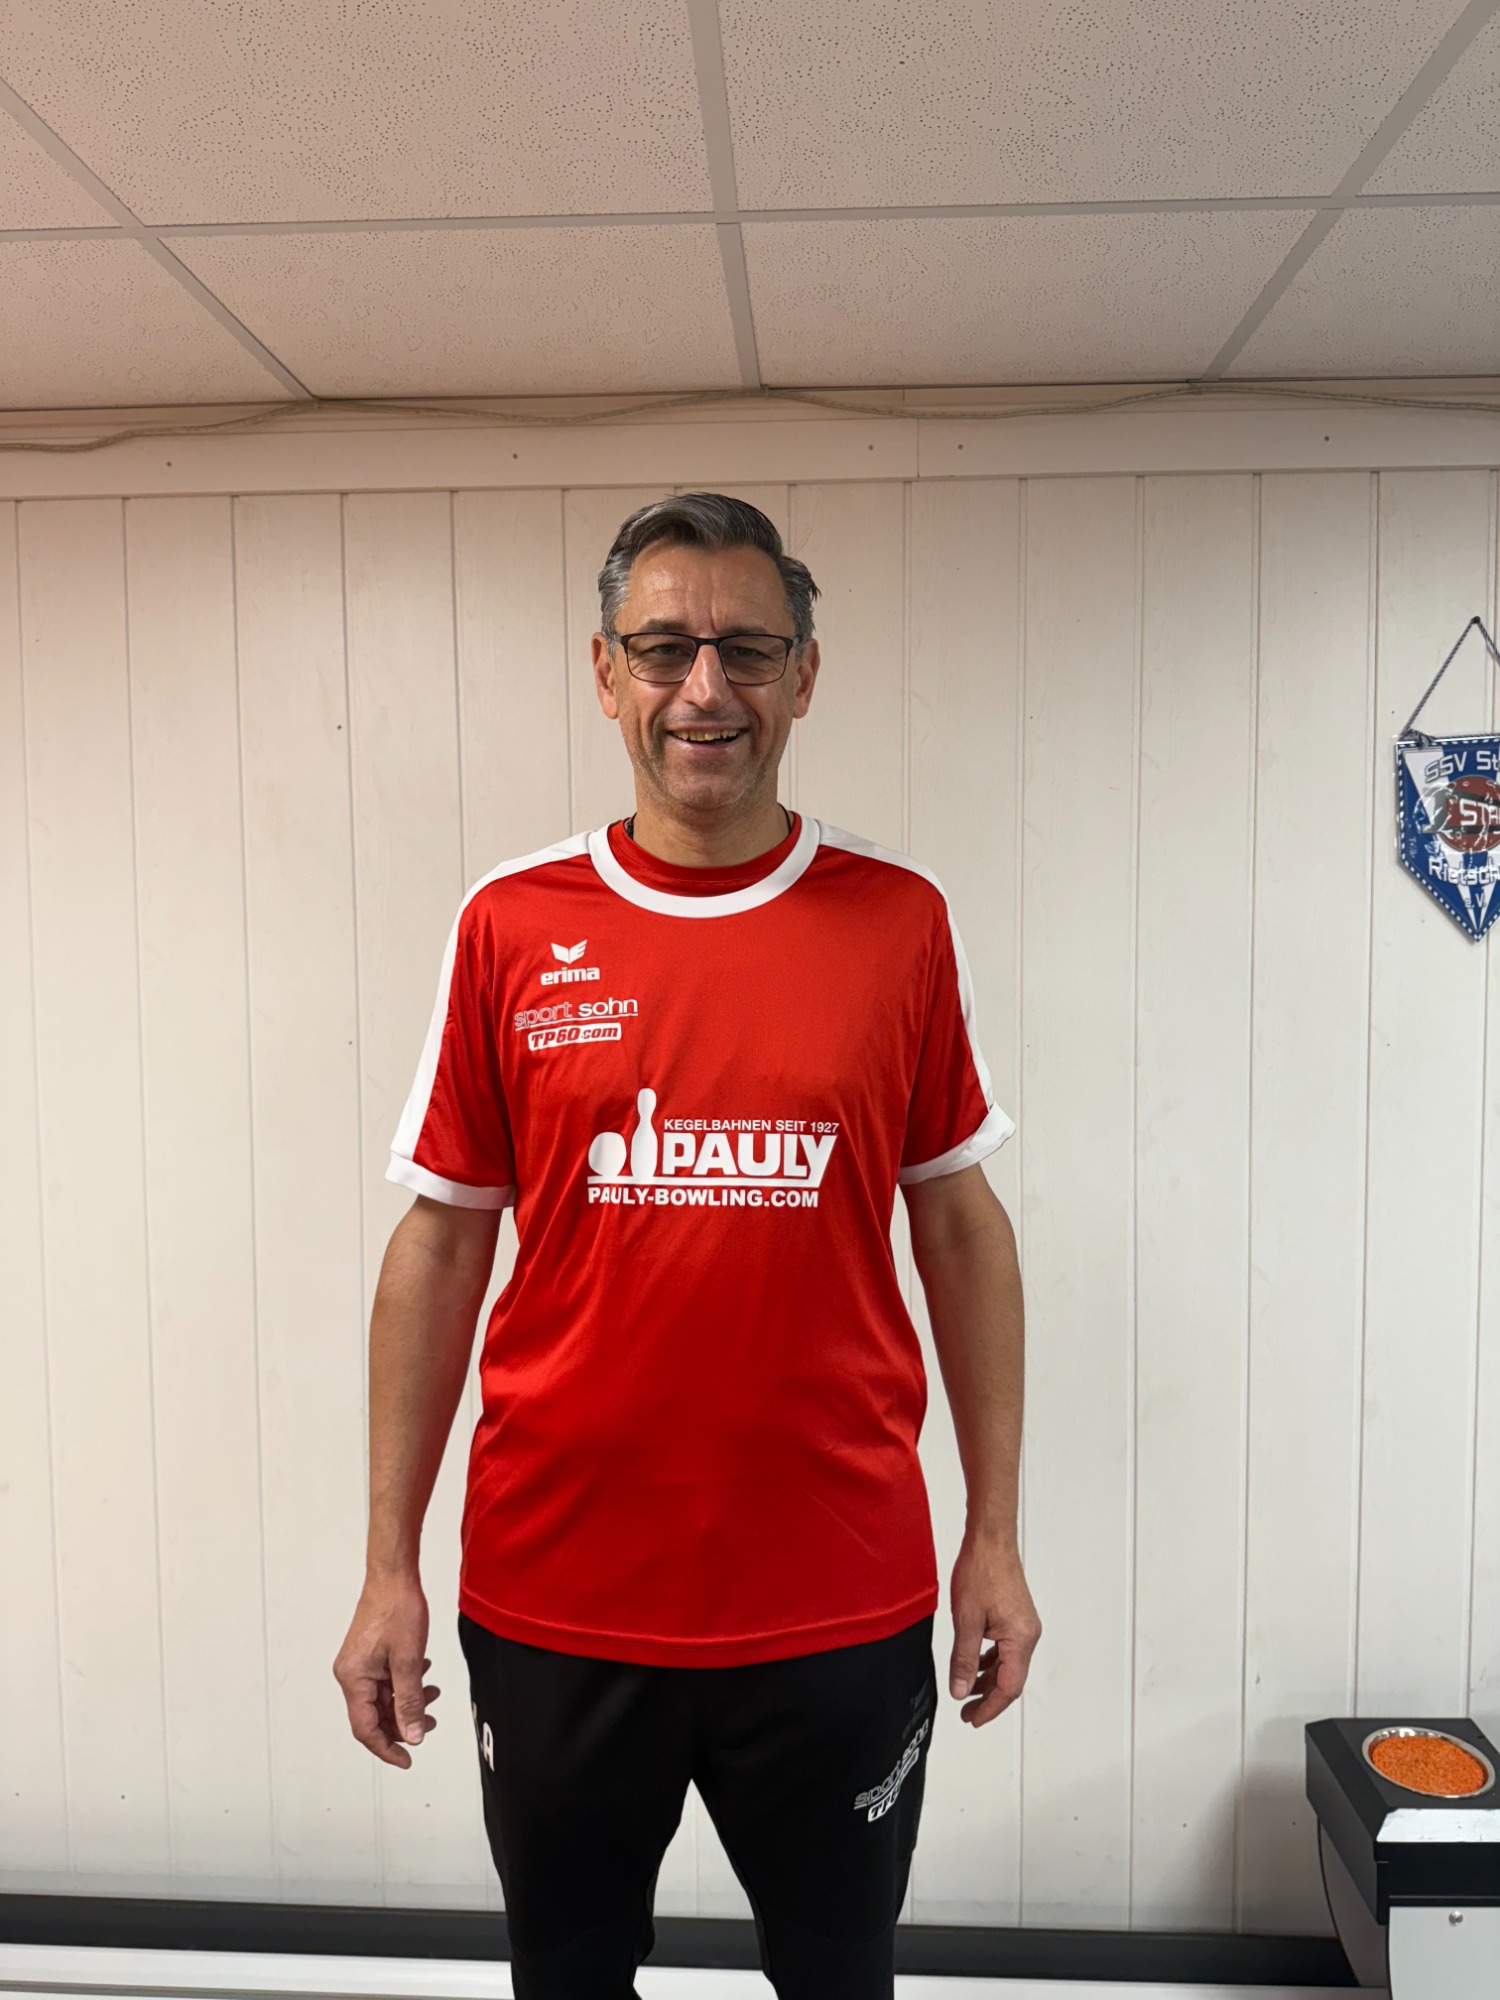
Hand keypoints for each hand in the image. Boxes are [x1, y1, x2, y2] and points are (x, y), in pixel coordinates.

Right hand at [333, 1570, 441, 1767]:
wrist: (394, 1575)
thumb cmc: (396, 1608)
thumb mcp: (409, 1661)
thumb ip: (410, 1702)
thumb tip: (413, 1735)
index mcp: (353, 1678)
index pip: (365, 1728)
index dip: (387, 1748)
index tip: (407, 1759)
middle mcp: (351, 1673)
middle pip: (374, 1715)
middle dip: (403, 1722)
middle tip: (429, 1724)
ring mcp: (360, 1664)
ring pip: (383, 1697)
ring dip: (408, 1701)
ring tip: (432, 1696)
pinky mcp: (370, 1654)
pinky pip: (386, 1680)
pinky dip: (405, 1684)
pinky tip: (423, 1675)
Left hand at [947, 1532, 1040, 1727]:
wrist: (990, 1540)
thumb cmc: (981, 1571)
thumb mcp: (966, 1621)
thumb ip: (964, 1660)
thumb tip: (961, 1691)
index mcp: (1020, 1639)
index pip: (1008, 1688)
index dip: (989, 1708)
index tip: (972, 1719)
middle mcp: (1028, 1635)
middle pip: (1011, 1680)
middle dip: (989, 1699)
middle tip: (967, 1713)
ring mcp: (1024, 1626)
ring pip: (1008, 1665)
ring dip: (989, 1681)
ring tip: (967, 1691)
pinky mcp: (1017, 1617)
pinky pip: (1006, 1649)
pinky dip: (992, 1661)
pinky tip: (976, 1664)